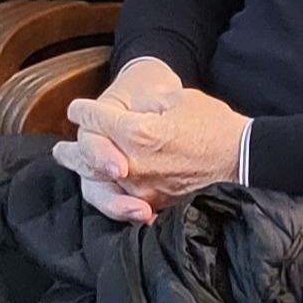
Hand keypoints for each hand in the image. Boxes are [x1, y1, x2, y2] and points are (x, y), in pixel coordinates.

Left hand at [56, 69, 250, 215]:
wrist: (243, 158)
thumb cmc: (213, 124)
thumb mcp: (178, 100)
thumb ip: (145, 106)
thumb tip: (127, 111)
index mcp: (136, 134)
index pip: (97, 120)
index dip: (84, 111)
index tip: (77, 108)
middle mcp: (132, 165)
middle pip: (88, 157)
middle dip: (73, 149)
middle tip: (60, 148)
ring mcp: (141, 188)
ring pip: (98, 183)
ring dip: (82, 173)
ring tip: (70, 166)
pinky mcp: (154, 203)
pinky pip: (120, 200)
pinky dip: (105, 194)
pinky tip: (101, 188)